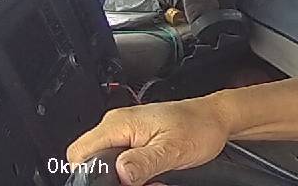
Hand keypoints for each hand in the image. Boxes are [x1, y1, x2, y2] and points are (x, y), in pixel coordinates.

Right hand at [67, 98, 230, 185]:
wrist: (217, 118)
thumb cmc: (200, 126)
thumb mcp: (171, 149)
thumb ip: (142, 161)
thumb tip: (120, 173)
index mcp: (119, 123)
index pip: (80, 152)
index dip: (88, 173)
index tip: (114, 183)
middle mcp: (118, 125)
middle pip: (92, 160)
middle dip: (109, 179)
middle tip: (136, 184)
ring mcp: (127, 132)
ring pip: (107, 162)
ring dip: (123, 177)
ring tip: (149, 179)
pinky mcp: (136, 139)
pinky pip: (121, 159)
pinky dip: (132, 173)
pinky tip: (150, 175)